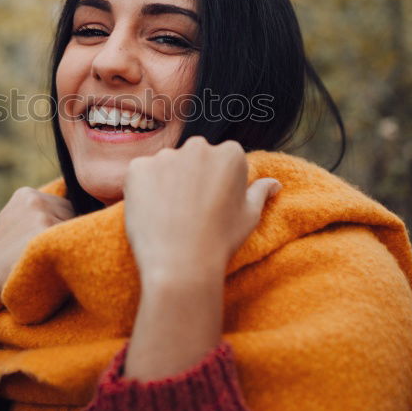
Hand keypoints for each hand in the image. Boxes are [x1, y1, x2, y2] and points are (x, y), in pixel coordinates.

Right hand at [0, 187, 74, 315]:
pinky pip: (74, 248)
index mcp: (27, 194)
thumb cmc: (0, 266)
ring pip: (78, 233)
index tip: (42, 252)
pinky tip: (45, 273)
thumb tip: (87, 217)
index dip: (63, 234)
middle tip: (41, 262)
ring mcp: (40, 213)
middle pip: (76, 217)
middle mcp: (35, 198)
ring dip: (70, 251)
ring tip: (42, 268)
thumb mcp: (16, 230)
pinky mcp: (45, 232)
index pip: (69, 208)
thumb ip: (42, 219)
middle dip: (67, 240)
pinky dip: (67, 262)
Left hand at [122, 136, 280, 283]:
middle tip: (189, 209)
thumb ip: (260, 192)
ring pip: (166, 165)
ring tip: (169, 215)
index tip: (212, 204)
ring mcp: (165, 155)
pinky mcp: (137, 167)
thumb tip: (274, 183)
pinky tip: (151, 212)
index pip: (222, 159)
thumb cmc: (220, 241)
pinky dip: (143, 189)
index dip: (217, 183)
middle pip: (194, 157)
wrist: (181, 264)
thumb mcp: (249, 216)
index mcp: (230, 153)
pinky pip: (140, 174)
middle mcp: (198, 146)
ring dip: (166, 182)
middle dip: (191, 177)